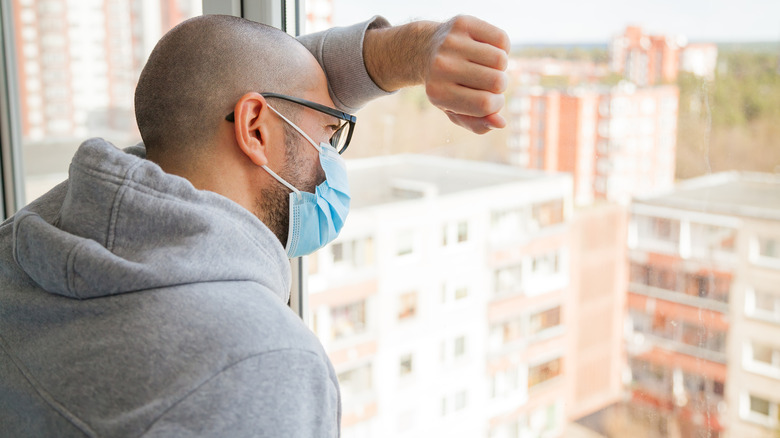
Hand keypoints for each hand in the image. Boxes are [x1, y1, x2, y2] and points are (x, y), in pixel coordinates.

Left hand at [363, 16, 509, 133]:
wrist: (423, 49)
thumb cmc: (445, 85)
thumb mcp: (455, 110)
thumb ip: (477, 124)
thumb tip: (501, 123)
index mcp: (438, 93)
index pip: (486, 104)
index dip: (496, 104)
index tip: (490, 100)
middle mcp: (442, 66)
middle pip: (497, 82)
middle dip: (499, 85)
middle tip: (485, 81)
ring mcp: (451, 42)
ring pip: (501, 60)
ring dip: (500, 66)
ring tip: (485, 65)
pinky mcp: (462, 23)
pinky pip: (502, 39)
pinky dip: (501, 47)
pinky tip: (486, 49)